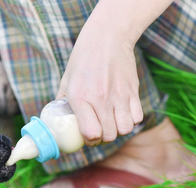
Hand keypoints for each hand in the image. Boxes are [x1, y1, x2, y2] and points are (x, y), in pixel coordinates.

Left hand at [57, 0, 172, 146]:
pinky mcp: (133, 91)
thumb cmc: (83, 58)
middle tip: (99, 132)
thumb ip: (62, 101)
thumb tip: (58, 119)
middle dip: (103, 138)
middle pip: (109, 135)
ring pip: (125, 129)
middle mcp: (101, 99)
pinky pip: (137, 117)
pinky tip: (123, 113)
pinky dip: (131, 120)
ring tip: (112, 123)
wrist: (108, 36)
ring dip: (118, 130)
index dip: (90, 141)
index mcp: (81, 97)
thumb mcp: (66, 79)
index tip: (88, 138)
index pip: (91, 133)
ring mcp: (119, 95)